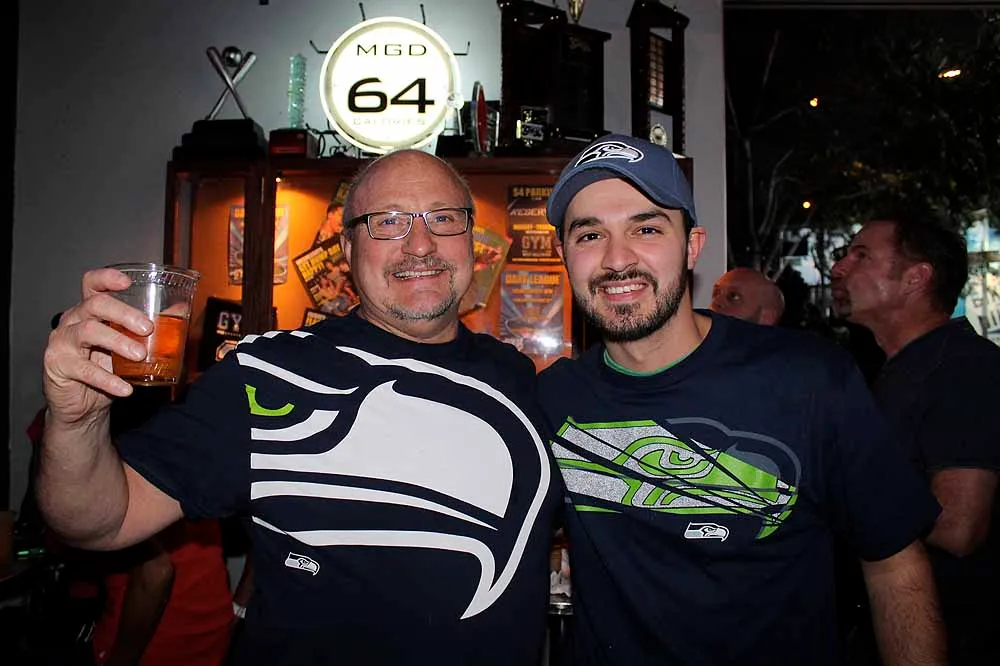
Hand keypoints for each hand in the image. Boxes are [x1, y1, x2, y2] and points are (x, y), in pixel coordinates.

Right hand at [43, 268, 152, 427]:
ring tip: (140, 355)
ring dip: (118, 342)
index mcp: (90, 310)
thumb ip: (148, 326)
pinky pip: (84, 370)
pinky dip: (107, 379)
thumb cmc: (104, 367)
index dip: (106, 278)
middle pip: (95, 304)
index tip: (127, 282)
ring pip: (87, 331)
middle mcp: (73, 320)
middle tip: (147, 328)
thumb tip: (180, 310)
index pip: (92, 284)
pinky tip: (125, 388)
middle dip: (124, 313)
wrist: (81, 404)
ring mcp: (62, 341)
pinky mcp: (58, 365)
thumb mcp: (127, 344)